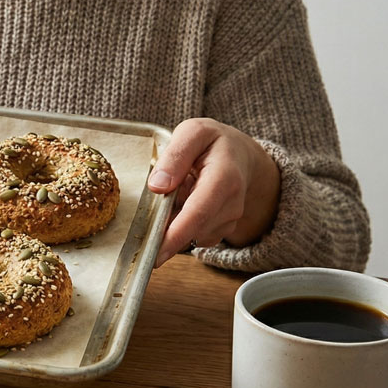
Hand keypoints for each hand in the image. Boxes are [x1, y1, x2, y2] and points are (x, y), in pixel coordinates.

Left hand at [148, 118, 280, 267]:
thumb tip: (157, 186)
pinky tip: (183, 204)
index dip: (176, 234)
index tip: (156, 253)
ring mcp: (230, 218)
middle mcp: (232, 202)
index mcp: (225, 176)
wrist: (240, 154)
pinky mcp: (223, 228)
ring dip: (175, 223)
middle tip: (147, 223)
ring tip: (177, 193)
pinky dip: (182, 226)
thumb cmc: (212, 142)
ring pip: (192, 235)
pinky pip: (195, 235)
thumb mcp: (192, 134)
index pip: (199, 211)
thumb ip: (175, 155)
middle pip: (194, 229)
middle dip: (167, 233)